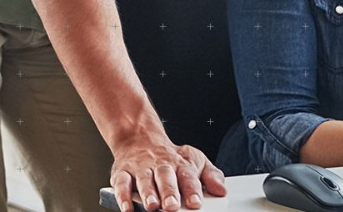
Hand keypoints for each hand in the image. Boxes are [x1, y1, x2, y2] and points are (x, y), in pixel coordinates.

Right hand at [110, 136, 225, 210]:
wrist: (139, 138)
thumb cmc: (169, 157)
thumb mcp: (194, 160)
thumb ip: (210, 175)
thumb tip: (221, 190)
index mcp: (180, 163)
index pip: (188, 175)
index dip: (192, 189)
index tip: (195, 203)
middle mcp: (160, 165)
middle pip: (166, 177)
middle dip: (169, 192)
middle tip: (173, 207)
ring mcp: (141, 168)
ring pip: (144, 180)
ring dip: (148, 193)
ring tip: (152, 206)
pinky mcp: (122, 172)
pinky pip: (121, 183)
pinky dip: (122, 196)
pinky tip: (127, 208)